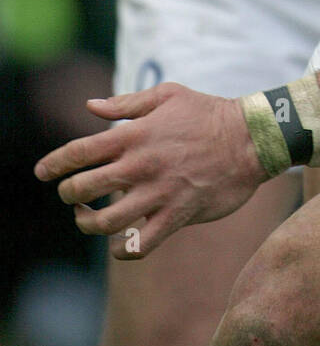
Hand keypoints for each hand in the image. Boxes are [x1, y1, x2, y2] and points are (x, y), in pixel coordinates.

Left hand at [34, 83, 267, 257]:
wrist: (251, 138)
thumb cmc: (208, 113)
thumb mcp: (168, 95)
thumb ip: (126, 103)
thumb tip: (90, 106)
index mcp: (135, 134)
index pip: (79, 152)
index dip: (53, 163)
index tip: (42, 172)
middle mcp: (141, 165)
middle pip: (83, 189)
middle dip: (67, 194)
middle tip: (69, 194)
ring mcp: (158, 193)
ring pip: (105, 223)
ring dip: (87, 224)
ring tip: (86, 218)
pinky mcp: (177, 216)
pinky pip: (139, 245)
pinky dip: (122, 250)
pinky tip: (118, 243)